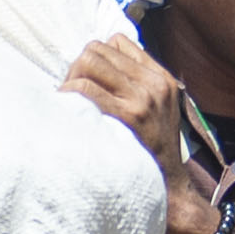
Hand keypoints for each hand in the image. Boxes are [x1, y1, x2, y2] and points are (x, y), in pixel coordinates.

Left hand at [64, 38, 224, 233]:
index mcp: (161, 78)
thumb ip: (135, 86)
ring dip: (70, 79)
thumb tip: (96, 64)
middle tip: (71, 93)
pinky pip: (83, 88)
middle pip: (97, 48)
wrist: (169, 192)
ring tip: (67, 103)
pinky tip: (65, 112)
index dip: (95, 57)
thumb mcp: (157, 112)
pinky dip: (67, 95)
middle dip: (78, 67)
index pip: (117, 41)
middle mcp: (153, 83)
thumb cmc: (151, 155)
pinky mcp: (128, 117)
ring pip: (88, 61)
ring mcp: (142, 99)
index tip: (85, 79)